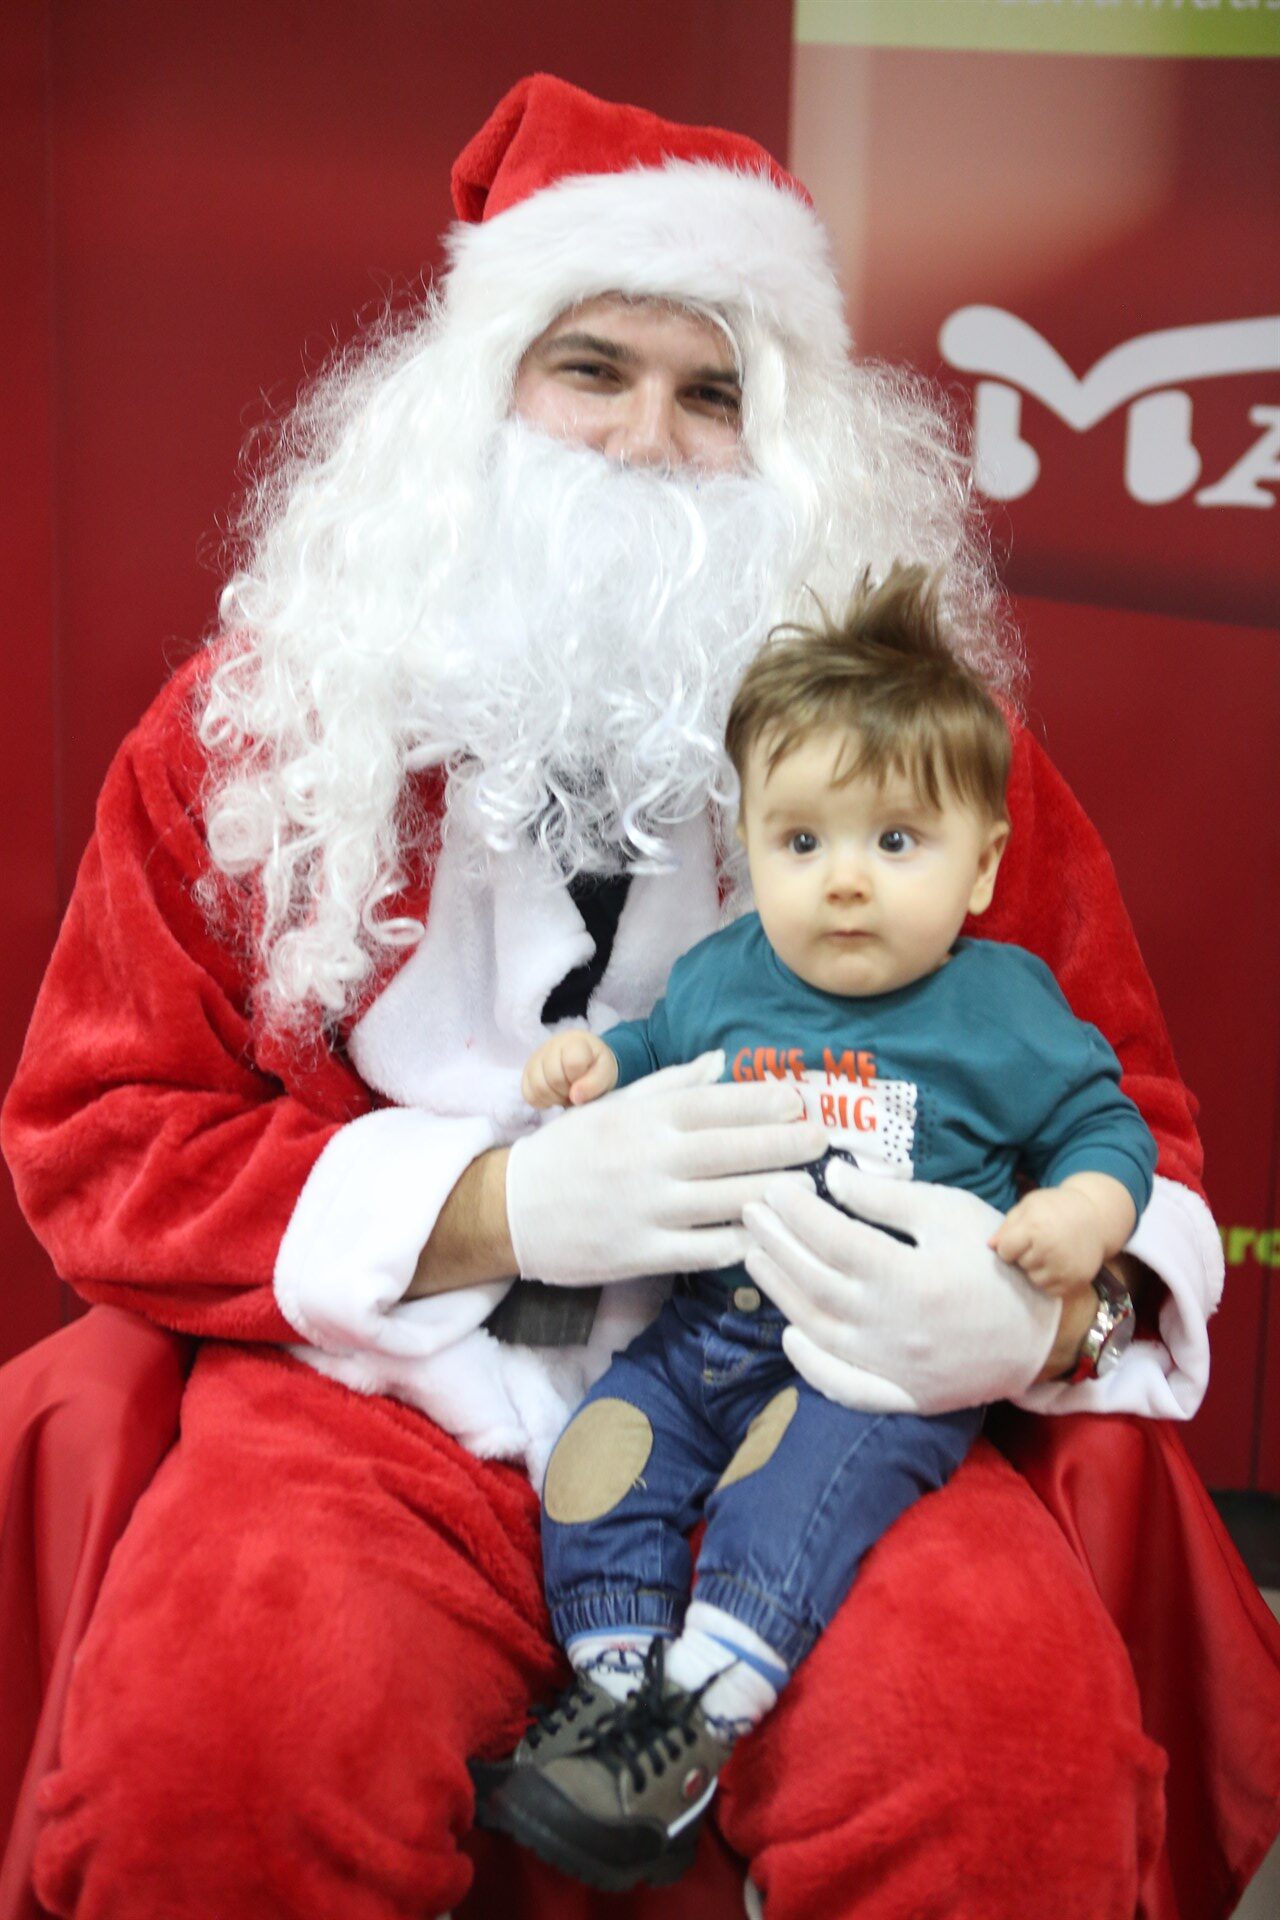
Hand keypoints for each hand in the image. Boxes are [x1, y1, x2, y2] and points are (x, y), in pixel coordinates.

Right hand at [506, 1051, 827, 1287]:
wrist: (511, 1209)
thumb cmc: (569, 1151)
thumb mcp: (613, 1105)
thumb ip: (671, 1085)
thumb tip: (722, 1063)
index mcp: (645, 1118)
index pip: (717, 1104)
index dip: (765, 1102)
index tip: (801, 1101)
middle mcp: (651, 1159)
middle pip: (734, 1150)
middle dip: (786, 1144)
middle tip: (823, 1141)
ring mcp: (648, 1208)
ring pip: (729, 1201)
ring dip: (776, 1193)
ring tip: (812, 1188)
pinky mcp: (643, 1253)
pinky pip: (707, 1249)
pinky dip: (743, 1242)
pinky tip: (773, 1235)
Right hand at [522, 1032, 618, 1108]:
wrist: (584, 1059)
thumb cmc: (595, 1065)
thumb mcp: (606, 1072)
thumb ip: (595, 1083)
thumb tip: (575, 1097)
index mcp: (574, 1041)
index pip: (572, 1063)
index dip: (580, 1080)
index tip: (585, 1080)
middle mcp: (550, 1046)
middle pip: (554, 1078)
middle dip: (568, 1091)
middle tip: (576, 1090)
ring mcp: (535, 1059)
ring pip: (539, 1088)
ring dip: (555, 1098)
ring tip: (566, 1092)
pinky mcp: (526, 1073)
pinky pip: (529, 1095)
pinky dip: (543, 1101)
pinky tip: (554, 1095)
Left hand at [742, 1160, 1060, 1414]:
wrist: (1045, 1330)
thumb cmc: (998, 1260)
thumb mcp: (950, 1213)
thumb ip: (888, 1199)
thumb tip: (835, 1178)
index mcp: (907, 1277)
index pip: (831, 1239)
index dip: (797, 1211)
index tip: (776, 1187)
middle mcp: (892, 1327)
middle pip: (815, 1282)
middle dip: (776, 1243)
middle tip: (751, 1212)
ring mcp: (894, 1368)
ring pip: (818, 1329)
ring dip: (780, 1291)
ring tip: (756, 1255)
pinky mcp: (903, 1396)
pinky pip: (845, 1386)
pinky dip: (811, 1365)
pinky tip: (790, 1336)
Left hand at [989, 1188, 1105, 1295]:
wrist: (1096, 1216)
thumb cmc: (1056, 1207)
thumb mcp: (1029, 1206)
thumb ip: (1007, 1226)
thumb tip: (990, 1246)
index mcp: (1034, 1228)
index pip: (1005, 1251)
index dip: (1009, 1246)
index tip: (1019, 1238)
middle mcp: (1049, 1250)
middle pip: (1020, 1265)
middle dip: (1024, 1256)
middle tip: (1039, 1243)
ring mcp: (1064, 1267)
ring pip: (1034, 1280)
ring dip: (1036, 1270)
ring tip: (1049, 1253)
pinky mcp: (1076, 1280)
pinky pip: (1051, 1290)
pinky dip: (1051, 1280)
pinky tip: (1058, 1263)